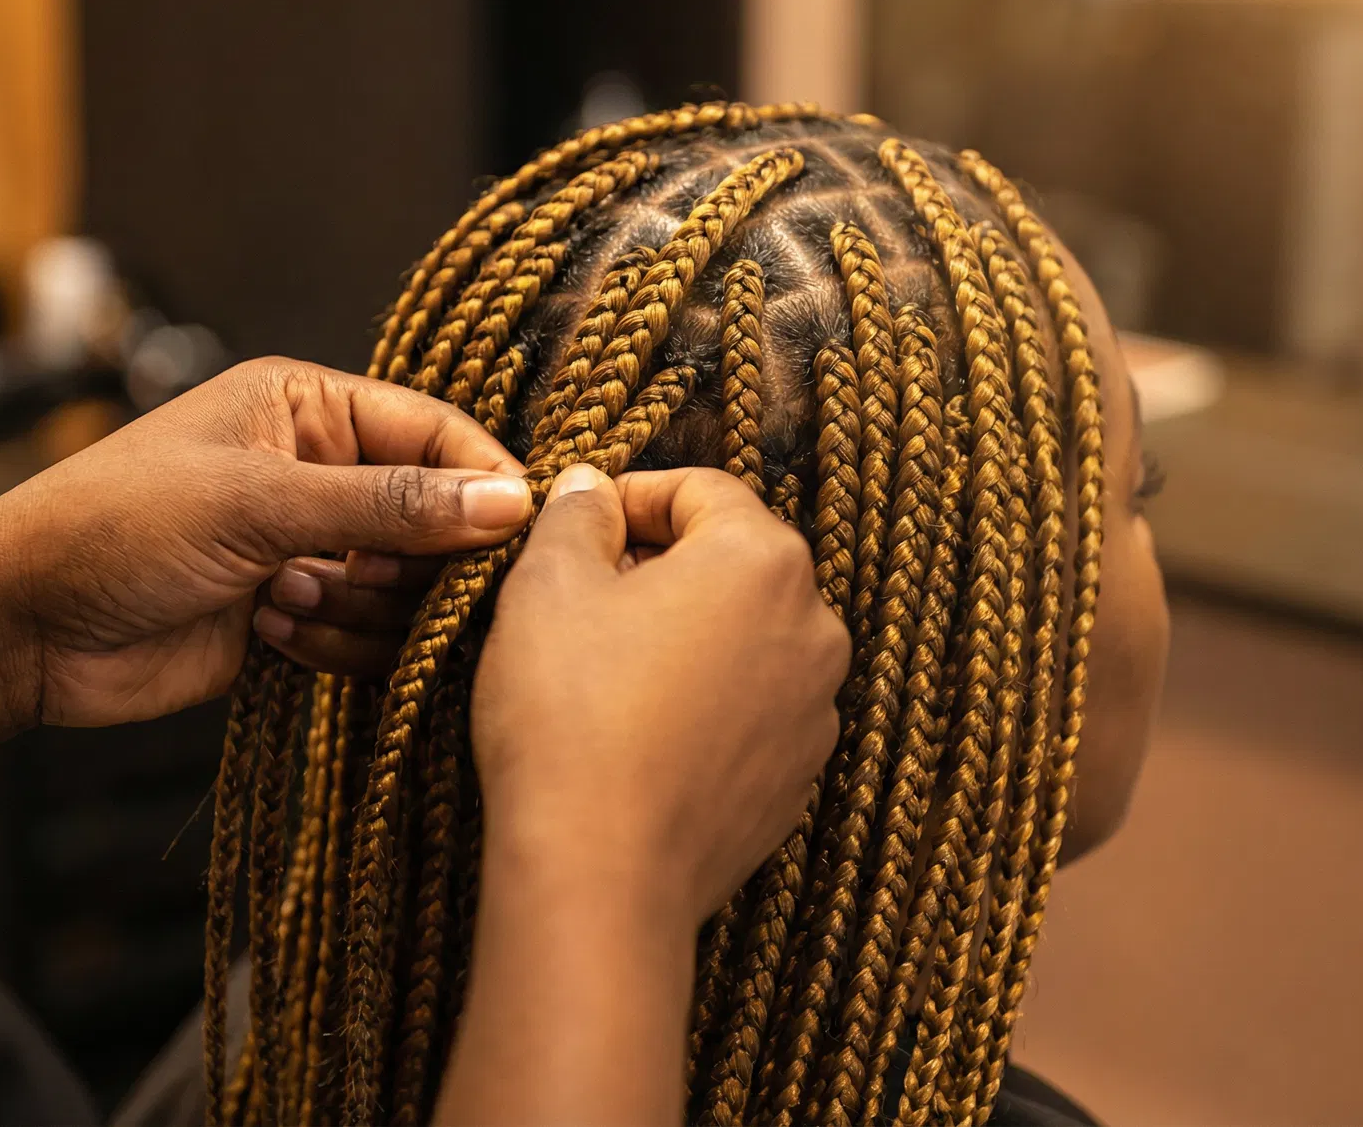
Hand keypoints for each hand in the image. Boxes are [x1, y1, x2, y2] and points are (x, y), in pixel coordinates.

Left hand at [0, 357, 529, 728]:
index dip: (484, 482)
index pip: (436, 433)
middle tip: (360, 576)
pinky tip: (270, 635)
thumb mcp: (257, 503)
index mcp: (308, 408)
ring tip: (284, 600)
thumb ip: (389, 505)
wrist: (22, 628)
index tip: (524, 534)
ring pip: (407, 587)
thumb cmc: (118, 529)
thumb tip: (512, 501)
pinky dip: (338, 644)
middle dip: (409, 559)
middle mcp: (319, 471)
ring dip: (360, 606)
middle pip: (436, 518)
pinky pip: (370, 637)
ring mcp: (310, 547)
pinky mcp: (298, 617)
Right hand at [471, 464, 848, 929]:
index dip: (629, 498)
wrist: (602, 874)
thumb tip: (592, 488)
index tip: (577, 526)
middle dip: (659, 567)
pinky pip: (750, 711)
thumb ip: (575, 516)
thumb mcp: (547, 585)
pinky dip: (703, 704)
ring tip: (605, 671)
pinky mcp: (797, 778)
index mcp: (763, 558)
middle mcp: (814, 626)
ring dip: (684, 636)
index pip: (700, 490)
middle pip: (731, 562)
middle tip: (581, 598)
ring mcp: (815, 710)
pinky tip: (638, 733)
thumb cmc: (570, 717)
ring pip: (744, 638)